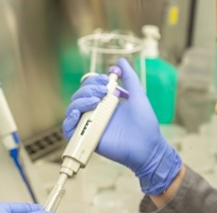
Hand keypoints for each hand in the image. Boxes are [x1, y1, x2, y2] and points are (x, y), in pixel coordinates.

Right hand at [62, 58, 181, 194]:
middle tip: (102, 91)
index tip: (107, 80)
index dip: (94, 80)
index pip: (89, 87)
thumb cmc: (145, 124)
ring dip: (79, 100)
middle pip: (79, 96)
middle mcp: (96, 113)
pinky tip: (77, 113)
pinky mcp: (88, 138)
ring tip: (95, 101)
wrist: (147, 146)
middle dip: (88, 88)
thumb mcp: (138, 96)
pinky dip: (69, 119)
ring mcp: (91, 125)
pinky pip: (69, 128)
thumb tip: (120, 62)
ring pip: (72, 109)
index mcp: (106, 103)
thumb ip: (130, 78)